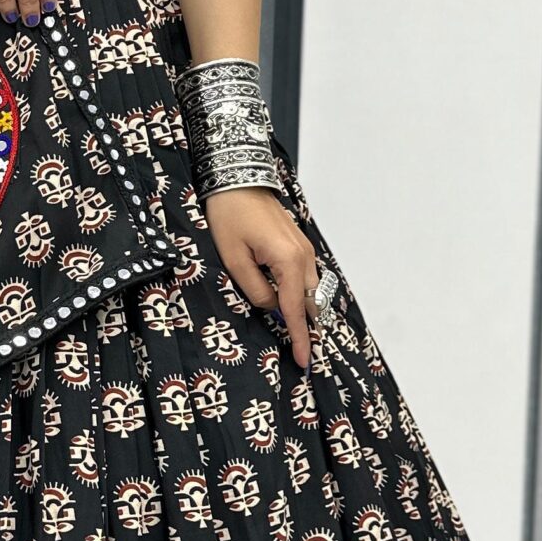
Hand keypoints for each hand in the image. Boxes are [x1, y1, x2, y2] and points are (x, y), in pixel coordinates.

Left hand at [202, 185, 320, 368]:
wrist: (237, 178)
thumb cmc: (230, 214)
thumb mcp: (234, 259)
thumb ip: (255, 290)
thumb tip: (271, 307)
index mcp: (288, 261)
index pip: (297, 310)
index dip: (300, 338)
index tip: (303, 362)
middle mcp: (304, 256)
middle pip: (311, 303)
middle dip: (306, 328)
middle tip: (300, 354)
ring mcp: (304, 249)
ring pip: (309, 290)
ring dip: (301, 311)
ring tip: (294, 334)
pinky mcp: (297, 245)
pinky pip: (304, 277)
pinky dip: (298, 294)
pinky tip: (286, 304)